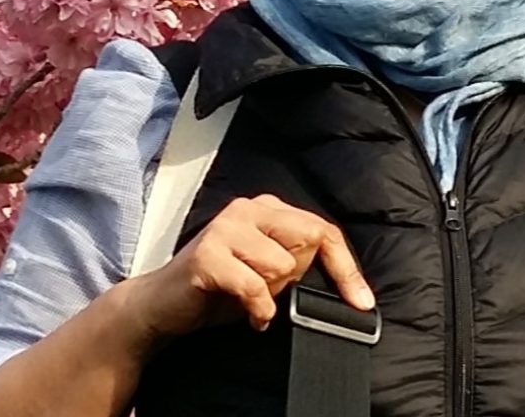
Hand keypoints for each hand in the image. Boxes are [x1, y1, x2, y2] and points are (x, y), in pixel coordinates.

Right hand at [125, 194, 373, 341]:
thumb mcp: (266, 271)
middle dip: (299, 279)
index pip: (322, 229)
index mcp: (266, 208)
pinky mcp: (208, 254)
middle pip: (309, 240)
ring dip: (271, 294)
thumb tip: (342, 278)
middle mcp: (248, 209)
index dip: (347, 268)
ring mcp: (226, 228)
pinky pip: (255, 287)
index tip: (362, 302)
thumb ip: (296, 261)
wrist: (161, 305)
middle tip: (271, 294)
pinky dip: (257, 310)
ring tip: (249, 298)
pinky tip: (248, 315)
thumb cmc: (219, 289)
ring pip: (282, 266)